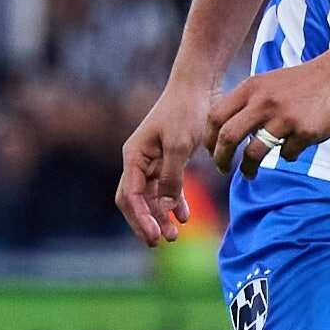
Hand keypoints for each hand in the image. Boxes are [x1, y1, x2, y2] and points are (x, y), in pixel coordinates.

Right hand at [116, 76, 220, 245]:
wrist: (199, 87)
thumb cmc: (186, 112)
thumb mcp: (180, 145)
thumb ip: (172, 177)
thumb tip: (166, 209)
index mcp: (134, 156)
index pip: (130, 195)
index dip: (140, 218)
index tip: (153, 237)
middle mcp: (139, 160)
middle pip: (136, 200)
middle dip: (146, 221)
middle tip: (161, 242)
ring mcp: (153, 160)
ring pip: (152, 196)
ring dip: (161, 215)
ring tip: (175, 234)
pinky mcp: (170, 159)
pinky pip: (166, 187)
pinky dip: (174, 201)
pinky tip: (184, 216)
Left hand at [205, 55, 329, 178]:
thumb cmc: (305, 82)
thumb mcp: (270, 83)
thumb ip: (249, 103)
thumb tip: (228, 133)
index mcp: (251, 88)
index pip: (215, 117)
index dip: (209, 139)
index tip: (212, 151)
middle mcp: (264, 102)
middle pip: (228, 137)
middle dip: (221, 159)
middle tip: (222, 169)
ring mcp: (286, 117)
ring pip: (255, 152)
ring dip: (248, 168)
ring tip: (249, 174)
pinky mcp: (307, 130)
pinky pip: (287, 153)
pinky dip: (287, 155)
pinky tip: (295, 147)